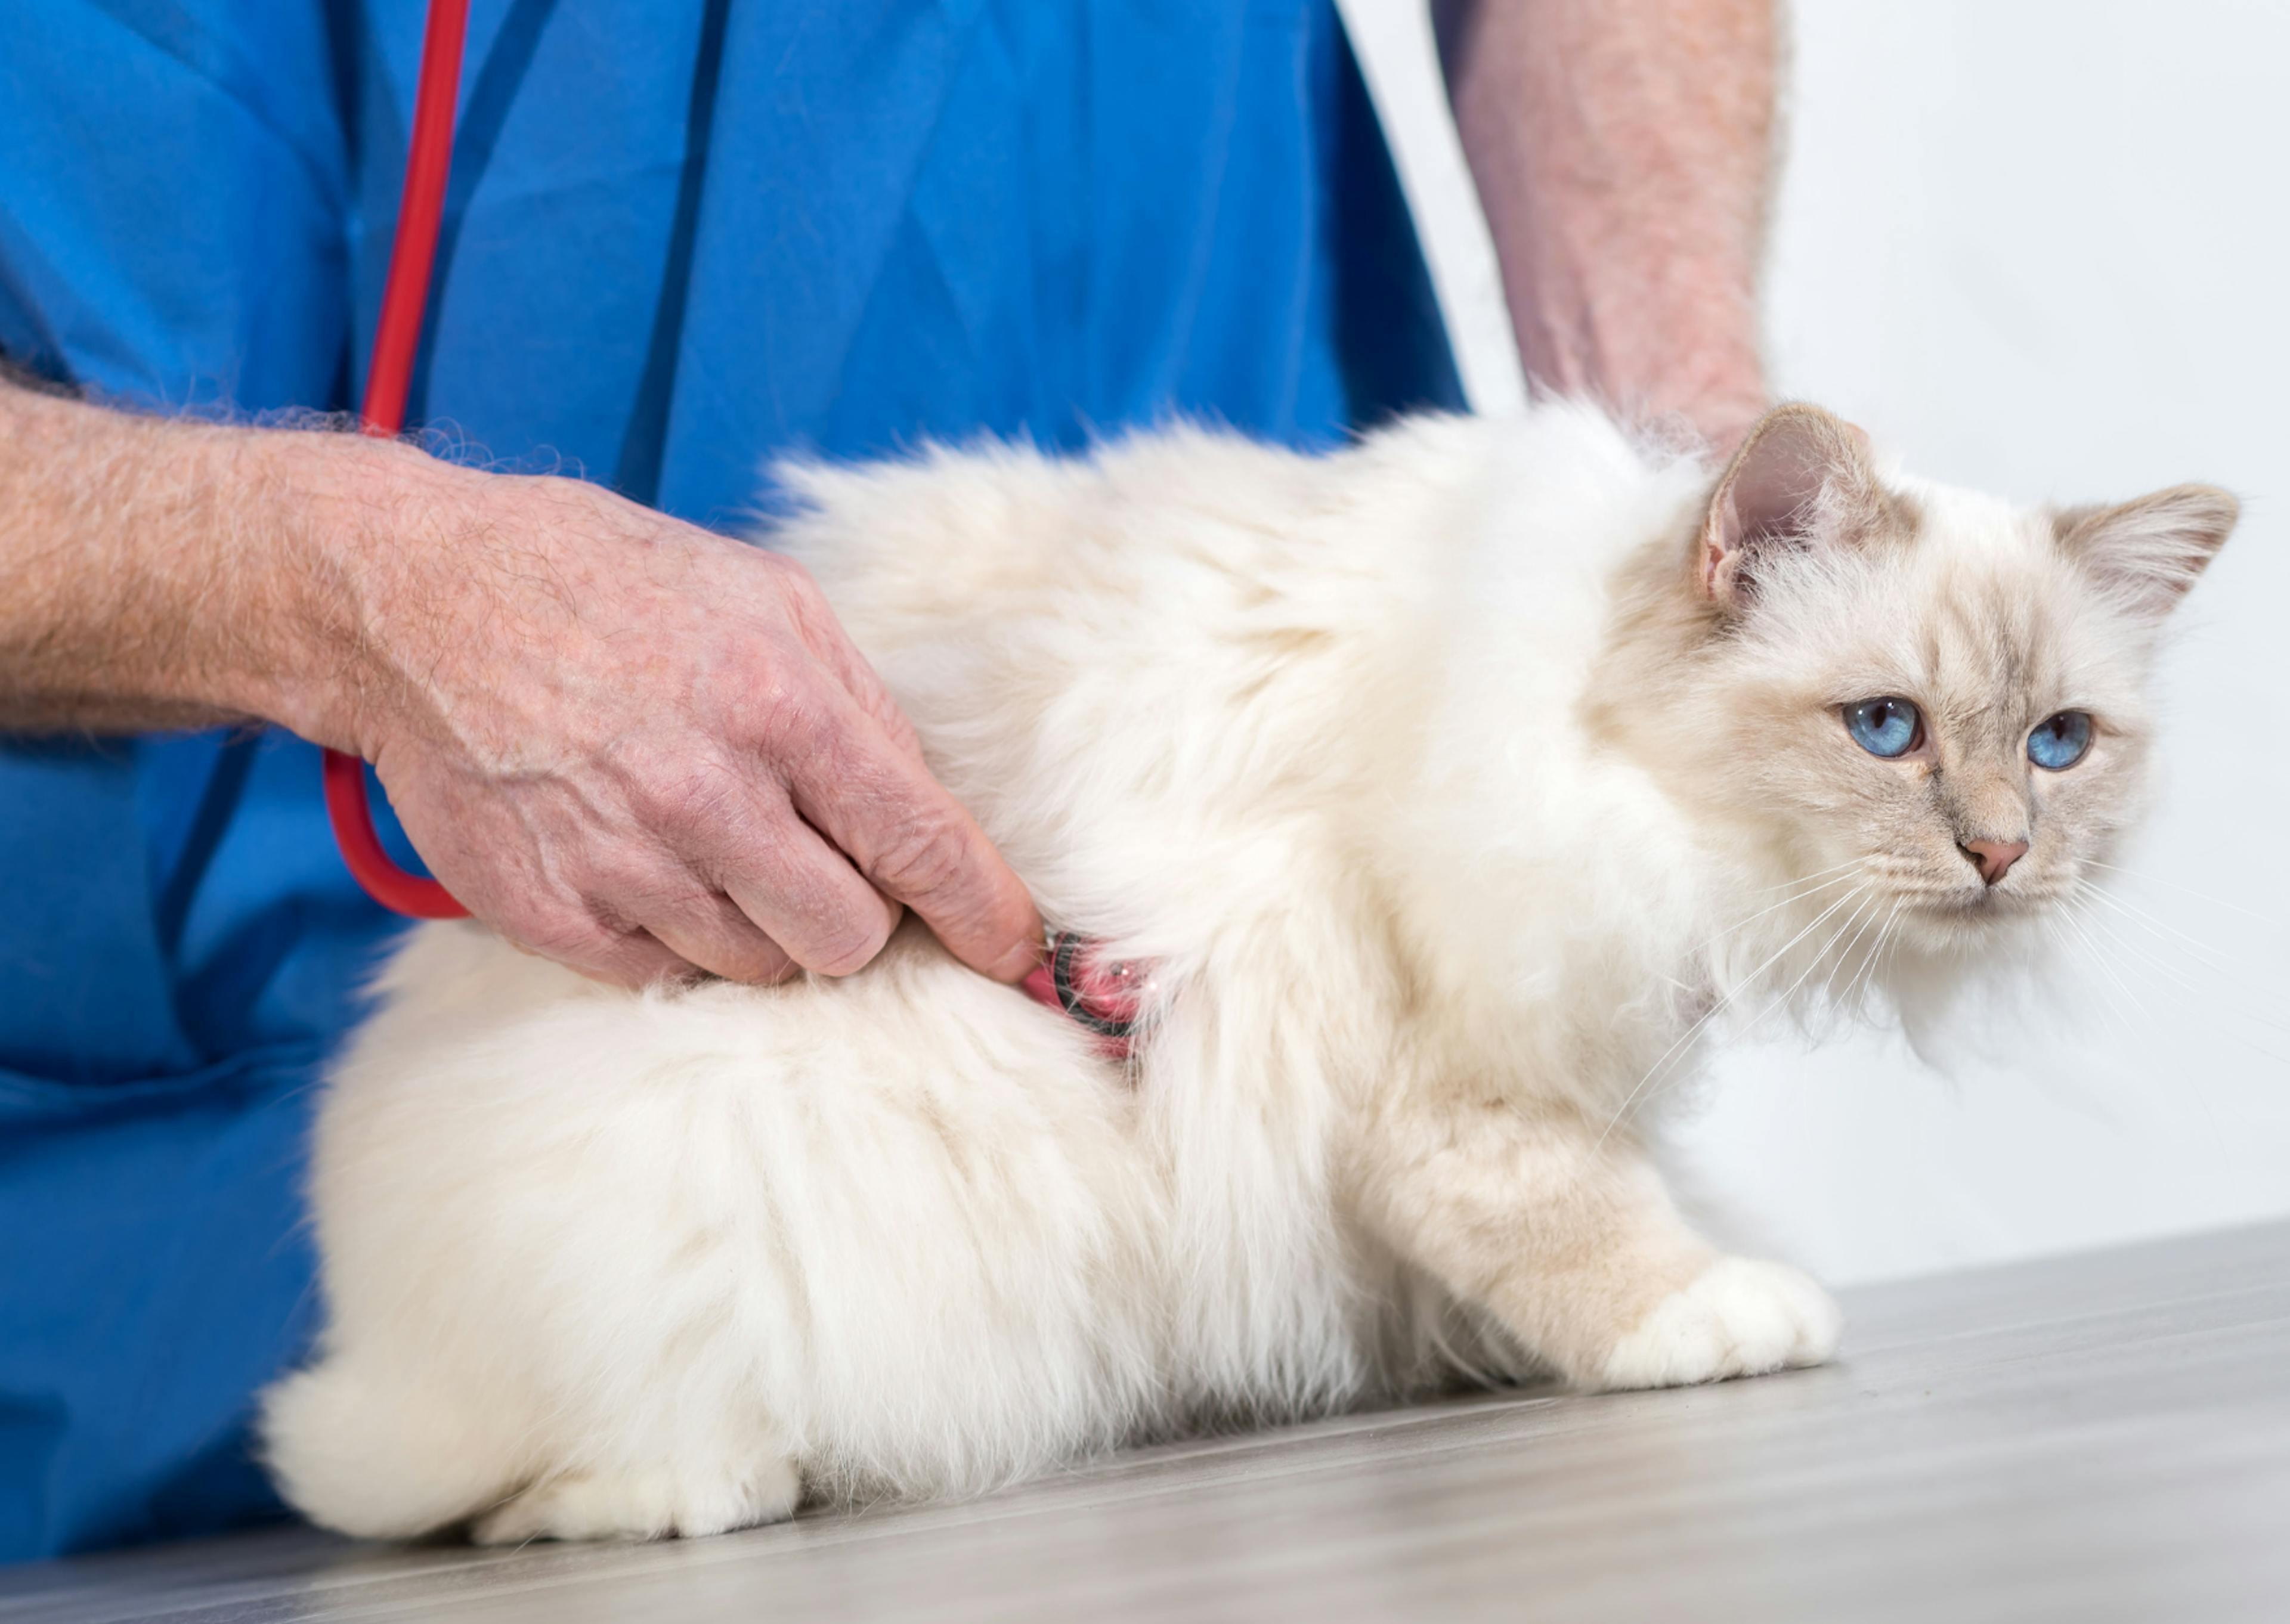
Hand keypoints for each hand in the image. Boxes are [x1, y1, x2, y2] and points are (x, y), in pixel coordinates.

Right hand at [270, 436, 1040, 987]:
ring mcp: (619, 862)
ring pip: (762, 968)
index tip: (1017, 952)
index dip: (987, 916)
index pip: (921, 847)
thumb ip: (864, 711)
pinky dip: (677, 935)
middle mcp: (704, 793)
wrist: (415, 599)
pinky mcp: (549, 914)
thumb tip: (937, 823)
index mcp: (777, 702)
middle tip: (815, 857)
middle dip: (857, 915)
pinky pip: (667, 977)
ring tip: (708, 836)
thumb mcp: (766, 598)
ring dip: (763, 924)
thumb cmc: (610, 586)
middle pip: (849, 939)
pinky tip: (642, 856)